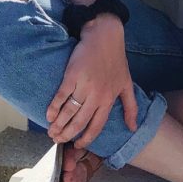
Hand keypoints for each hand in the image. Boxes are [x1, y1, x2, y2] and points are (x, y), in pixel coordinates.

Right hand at [46, 16, 138, 149]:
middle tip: (57, 140)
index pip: (96, 126)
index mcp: (108, 100)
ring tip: (51, 132)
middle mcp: (96, 96)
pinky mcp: (72, 75)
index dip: (86, 138)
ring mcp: (84, 86)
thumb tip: (133, 128)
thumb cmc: (116, 59)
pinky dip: (53, 107)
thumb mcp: (126, 84)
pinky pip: (61, 96)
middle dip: (67, 134)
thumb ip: (131, 107)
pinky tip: (49, 115)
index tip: (77, 145)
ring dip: (58, 124)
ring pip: (69, 112)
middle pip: (79, 122)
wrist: (104, 36)